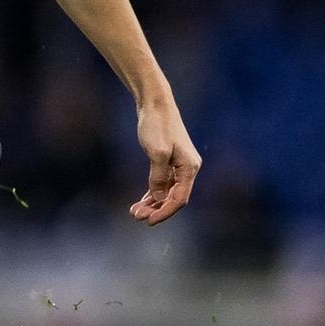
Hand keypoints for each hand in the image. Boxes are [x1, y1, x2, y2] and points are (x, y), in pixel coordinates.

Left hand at [129, 97, 199, 223]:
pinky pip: (163, 184)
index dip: (164, 212)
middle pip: (174, 198)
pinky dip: (152, 194)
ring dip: (153, 204)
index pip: (179, 198)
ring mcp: (179, 165)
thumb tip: (158, 197)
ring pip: (167, 192)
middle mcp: (187, 169)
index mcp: (189, 167)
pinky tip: (141, 202)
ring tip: (134, 212)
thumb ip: (158, 176)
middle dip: (156, 209)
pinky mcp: (169, 162)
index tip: (148, 221)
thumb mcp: (156, 152)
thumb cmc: (157, 125)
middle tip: (136, 216)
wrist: (155, 104)